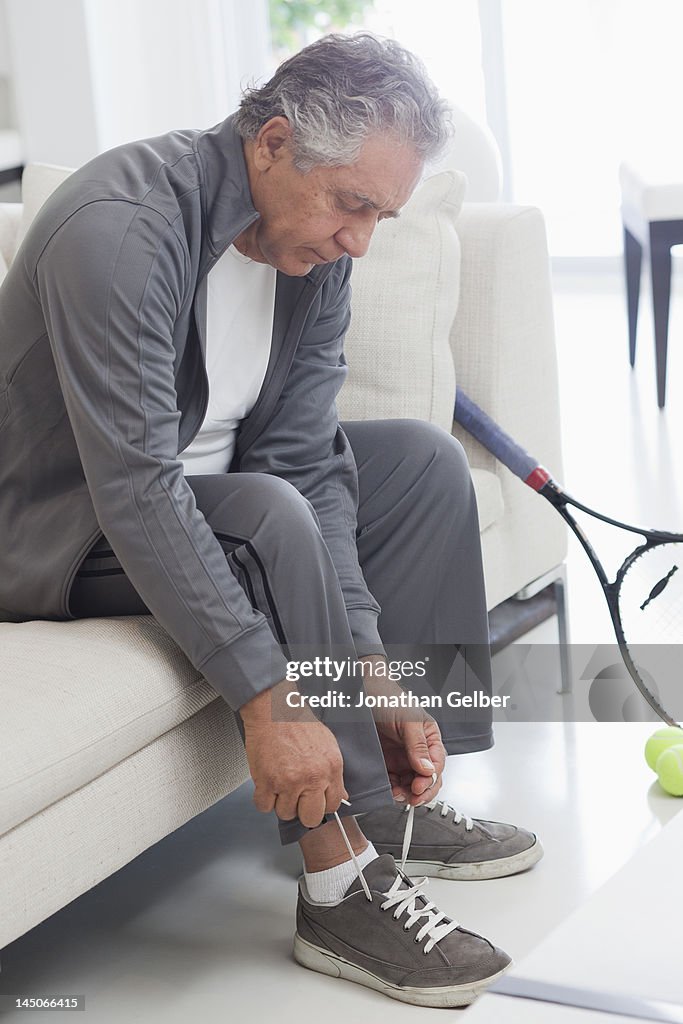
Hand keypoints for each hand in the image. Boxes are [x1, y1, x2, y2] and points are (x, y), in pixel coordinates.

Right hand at [239, 679, 347, 827]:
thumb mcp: (328, 745)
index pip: (332, 805)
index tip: (313, 800)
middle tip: (296, 797)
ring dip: (280, 802)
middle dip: (302, 811)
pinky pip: (263, 807)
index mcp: (331, 768)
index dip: (321, 804)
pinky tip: (267, 785)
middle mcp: (313, 777)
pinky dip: (262, 799)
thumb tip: (342, 796)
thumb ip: (334, 773)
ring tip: (279, 784)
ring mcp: (289, 781)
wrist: (274, 709)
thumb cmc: (298, 723)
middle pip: (311, 817)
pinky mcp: (267, 781)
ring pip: (285, 814)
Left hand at [359, 656, 446, 805]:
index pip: (437, 765)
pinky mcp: (387, 762)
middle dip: (421, 791)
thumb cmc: (388, 698)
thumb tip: (427, 769)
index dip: (431, 780)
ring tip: (397, 794)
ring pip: (411, 784)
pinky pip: (394, 781)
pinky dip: (393, 789)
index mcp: (429, 738)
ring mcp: (402, 757)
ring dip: (406, 793)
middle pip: (426, 779)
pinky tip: (389, 789)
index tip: (419, 787)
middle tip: (411, 797)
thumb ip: (418, 745)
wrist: (362, 693)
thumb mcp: (408, 720)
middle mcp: (418, 750)